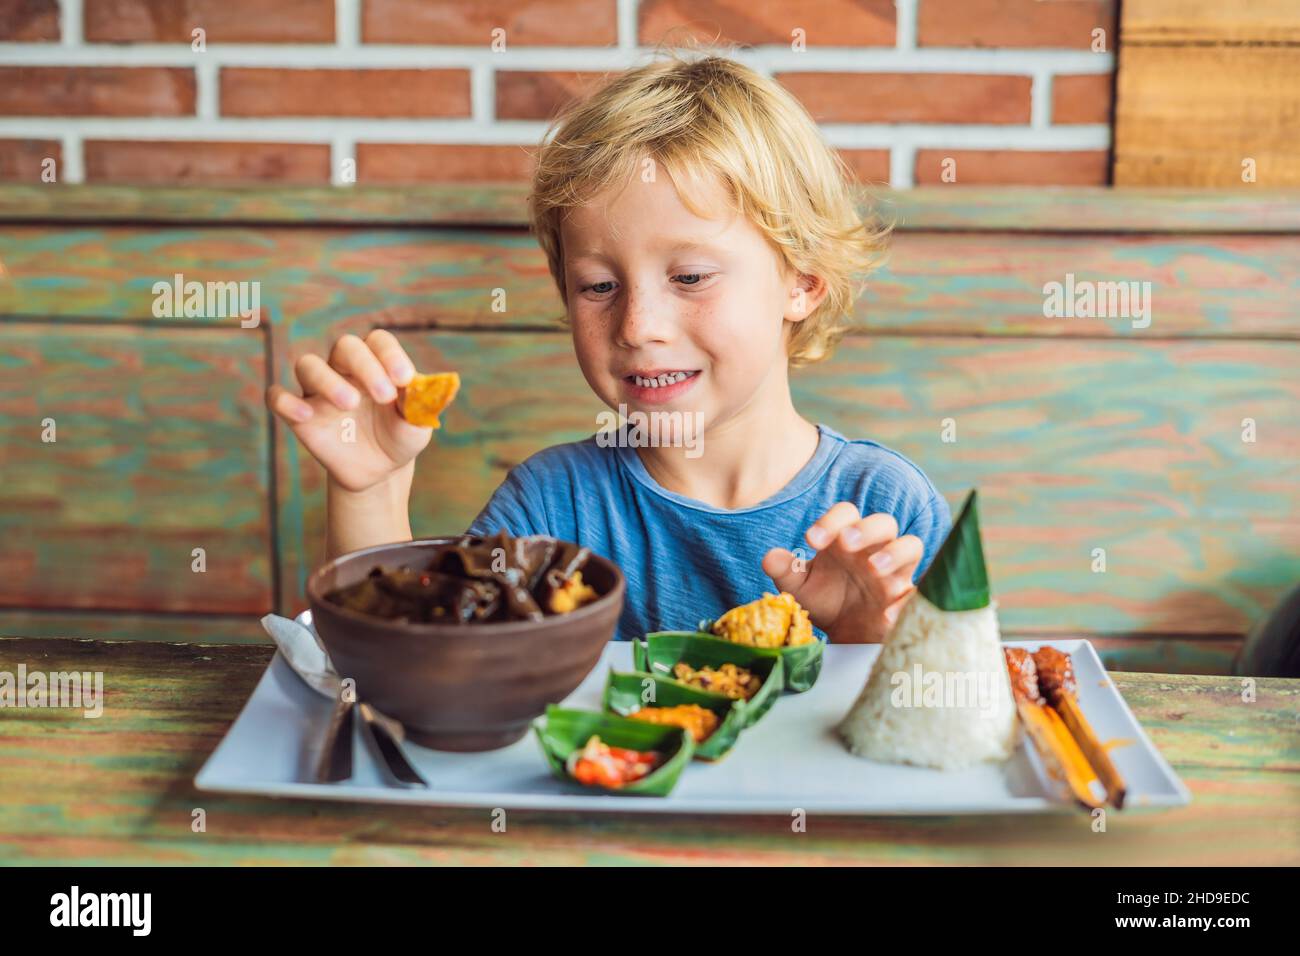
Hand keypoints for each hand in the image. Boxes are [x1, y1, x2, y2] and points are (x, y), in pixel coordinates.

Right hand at [266, 329, 433, 492]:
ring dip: (328, 381)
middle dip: (365, 366)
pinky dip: (285, 401)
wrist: (380, 470)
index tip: (405, 379)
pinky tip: (306, 415)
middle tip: (384, 396)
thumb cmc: (400, 437)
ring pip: (308, 365)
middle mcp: (345, 369)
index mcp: (378, 363)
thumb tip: (422, 386)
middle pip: (346, 346)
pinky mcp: (299, 415)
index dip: (390, 354)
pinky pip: (277, 397)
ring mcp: (319, 390)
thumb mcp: (417, 426)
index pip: (378, 341)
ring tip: (350, 404)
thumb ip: (420, 405)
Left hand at [762, 503, 923, 642]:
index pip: (846, 514)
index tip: (811, 540)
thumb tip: (770, 558)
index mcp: (846, 537)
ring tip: (874, 568)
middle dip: (866, 529)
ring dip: (895, 553)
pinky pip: (917, 590)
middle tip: (845, 544)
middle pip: (883, 522)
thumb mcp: (798, 586)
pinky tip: (888, 610)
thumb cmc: (823, 598)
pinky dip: (907, 597)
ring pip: (911, 546)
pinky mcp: (906, 596)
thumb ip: (785, 570)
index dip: (831, 521)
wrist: (844, 632)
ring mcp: (895, 570)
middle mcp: (874, 547)